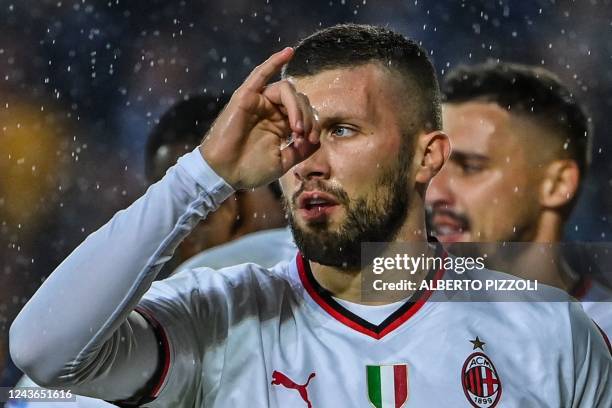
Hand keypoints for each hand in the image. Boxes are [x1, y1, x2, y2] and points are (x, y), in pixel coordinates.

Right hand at [199, 47, 320, 189]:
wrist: (224, 174)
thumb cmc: (249, 170)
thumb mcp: (282, 162)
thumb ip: (301, 151)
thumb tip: (318, 139)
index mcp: (280, 124)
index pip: (305, 113)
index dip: (313, 124)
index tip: (312, 142)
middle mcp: (270, 110)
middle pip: (299, 100)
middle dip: (308, 117)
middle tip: (305, 136)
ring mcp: (258, 102)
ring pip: (286, 90)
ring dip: (297, 107)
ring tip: (297, 127)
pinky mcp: (246, 97)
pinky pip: (261, 74)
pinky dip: (274, 61)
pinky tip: (289, 52)